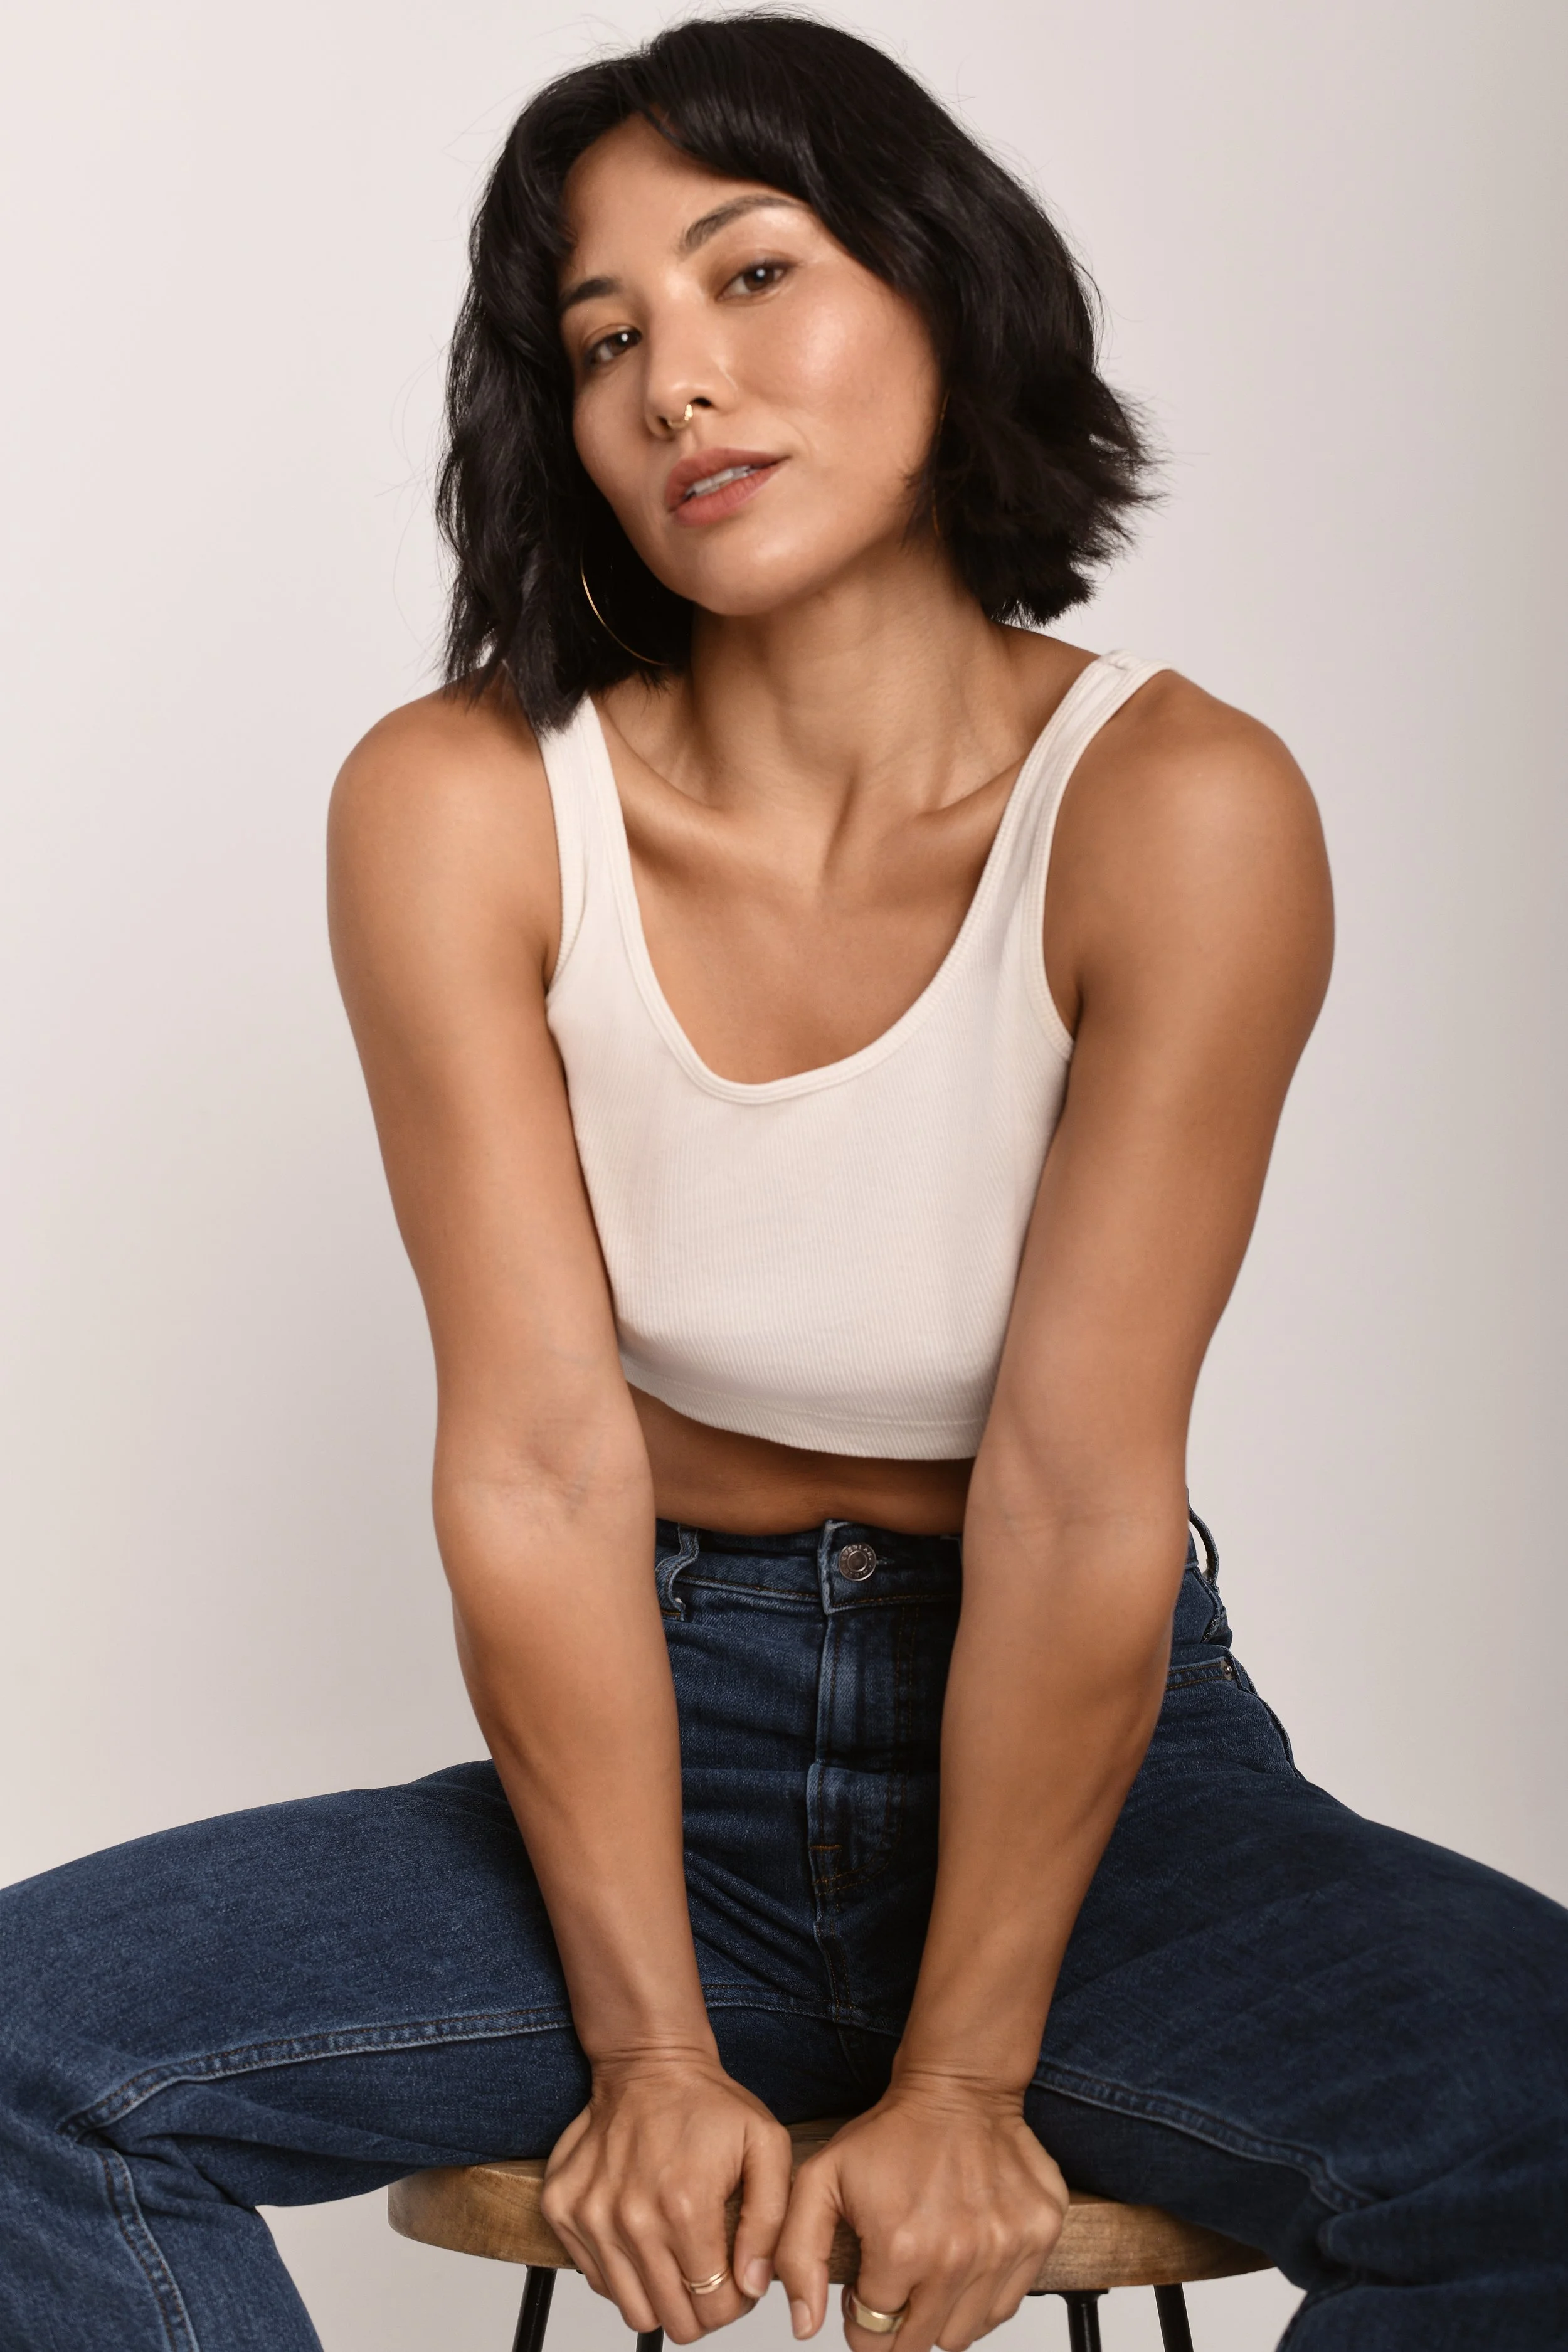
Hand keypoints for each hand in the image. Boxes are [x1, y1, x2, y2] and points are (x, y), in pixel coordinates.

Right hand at [541, 2052, 793, 2341]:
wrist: (647, 2062)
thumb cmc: (709, 2104)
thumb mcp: (766, 2146)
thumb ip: (769, 2222)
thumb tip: (753, 2286)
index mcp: (685, 2206)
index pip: (715, 2307)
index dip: (736, 2302)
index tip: (739, 2278)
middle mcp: (631, 2219)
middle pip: (673, 2320)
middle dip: (701, 2308)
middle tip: (710, 2271)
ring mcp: (590, 2216)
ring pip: (633, 2310)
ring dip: (661, 2295)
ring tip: (677, 2256)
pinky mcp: (561, 2210)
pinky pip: (597, 2279)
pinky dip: (624, 2271)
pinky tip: (643, 2233)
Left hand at [773, 2081, 1066, 2351]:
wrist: (959, 2086)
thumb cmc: (891, 2132)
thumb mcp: (821, 2180)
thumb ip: (798, 2257)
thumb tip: (804, 2327)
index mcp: (901, 2248)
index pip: (873, 2335)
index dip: (859, 2318)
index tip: (862, 2293)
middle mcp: (958, 2257)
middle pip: (919, 2343)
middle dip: (897, 2325)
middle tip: (894, 2283)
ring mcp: (1005, 2249)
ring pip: (964, 2335)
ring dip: (939, 2315)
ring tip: (928, 2268)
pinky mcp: (1039, 2237)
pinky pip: (1005, 2307)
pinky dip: (980, 2298)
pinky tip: (962, 2259)